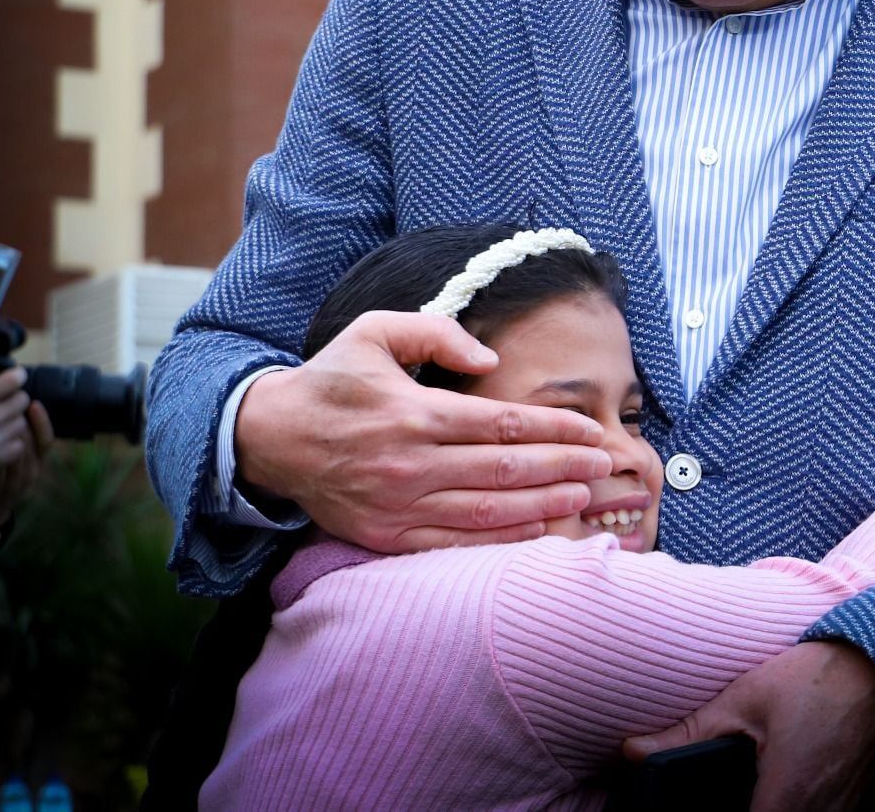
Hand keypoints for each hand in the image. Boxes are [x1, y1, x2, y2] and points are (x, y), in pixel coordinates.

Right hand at [0, 369, 35, 489]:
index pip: (13, 380)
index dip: (17, 376)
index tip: (16, 378)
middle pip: (23, 400)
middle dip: (15, 399)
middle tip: (7, 404)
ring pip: (22, 422)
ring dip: (13, 422)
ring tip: (1, 425)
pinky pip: (19, 444)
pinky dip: (12, 442)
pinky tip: (0, 441)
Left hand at [0, 400, 53, 529]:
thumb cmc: (1, 476)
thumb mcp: (16, 459)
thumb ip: (20, 437)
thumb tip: (19, 405)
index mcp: (38, 462)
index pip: (47, 440)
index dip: (43, 422)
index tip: (34, 404)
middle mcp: (31, 473)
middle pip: (32, 446)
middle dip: (21, 425)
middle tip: (9, 408)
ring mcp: (15, 485)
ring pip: (15, 458)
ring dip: (6, 439)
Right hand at [234, 310, 613, 552]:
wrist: (270, 438)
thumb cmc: (333, 379)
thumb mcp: (375, 330)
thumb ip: (437, 333)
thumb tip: (490, 359)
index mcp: (416, 412)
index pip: (503, 423)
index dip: (554, 428)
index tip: (591, 430)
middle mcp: (412, 463)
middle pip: (506, 469)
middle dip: (563, 466)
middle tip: (605, 465)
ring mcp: (400, 506)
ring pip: (488, 512)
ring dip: (542, 506)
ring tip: (582, 497)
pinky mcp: (387, 536)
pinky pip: (454, 543)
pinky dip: (499, 542)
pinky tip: (534, 533)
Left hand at [624, 641, 874, 811]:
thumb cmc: (816, 677)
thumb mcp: (746, 698)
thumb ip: (689, 733)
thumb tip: (632, 751)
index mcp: (787, 801)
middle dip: (730, 811)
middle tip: (714, 795)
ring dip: (765, 807)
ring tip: (744, 786)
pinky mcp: (852, 807)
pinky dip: (789, 804)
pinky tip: (771, 784)